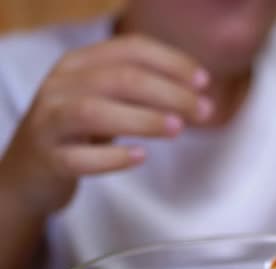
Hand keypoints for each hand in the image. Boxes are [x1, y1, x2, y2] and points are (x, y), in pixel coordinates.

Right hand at [0, 35, 212, 213]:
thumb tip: (199, 93)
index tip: (204, 83)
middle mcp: (60, 86)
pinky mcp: (47, 159)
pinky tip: (140, 156)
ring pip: (94, 112)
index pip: (130, 49)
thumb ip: (143, 90)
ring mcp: (49, 122)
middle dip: (169, 93)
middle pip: (120, 78)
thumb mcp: (106, 99)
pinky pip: (78, 158)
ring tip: (177, 129)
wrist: (29, 171)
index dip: (172, 62)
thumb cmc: (80, 131)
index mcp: (79, 63)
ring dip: (142, 119)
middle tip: (204, 111)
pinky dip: (111, 157)